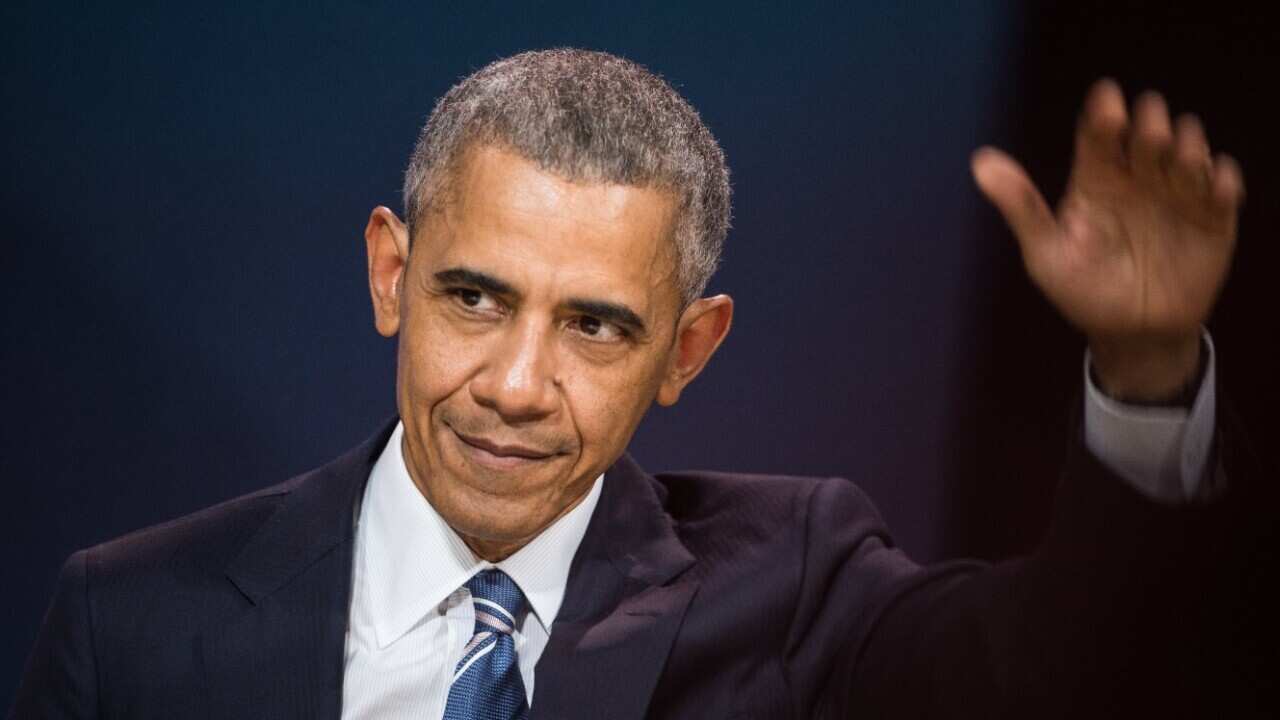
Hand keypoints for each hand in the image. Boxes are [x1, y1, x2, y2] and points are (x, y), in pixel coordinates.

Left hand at [972, 79, 1244, 400]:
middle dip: (1150, 123)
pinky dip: (1222, 181)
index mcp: (1096, 177)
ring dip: (1187, 145)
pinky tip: (1213, 185)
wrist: (1130, 333)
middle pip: (1148, 131)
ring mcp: (1177, 193)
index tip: (1107, 100)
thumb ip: (1020, 206)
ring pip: (1188, 149)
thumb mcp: (1045, 251)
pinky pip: (1224, 188)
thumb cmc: (1082, 288)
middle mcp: (1138, 175)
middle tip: (1145, 134)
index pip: (1100, 133)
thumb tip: (980, 161)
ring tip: (1179, 155)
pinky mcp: (1213, 217)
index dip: (1104, 112)